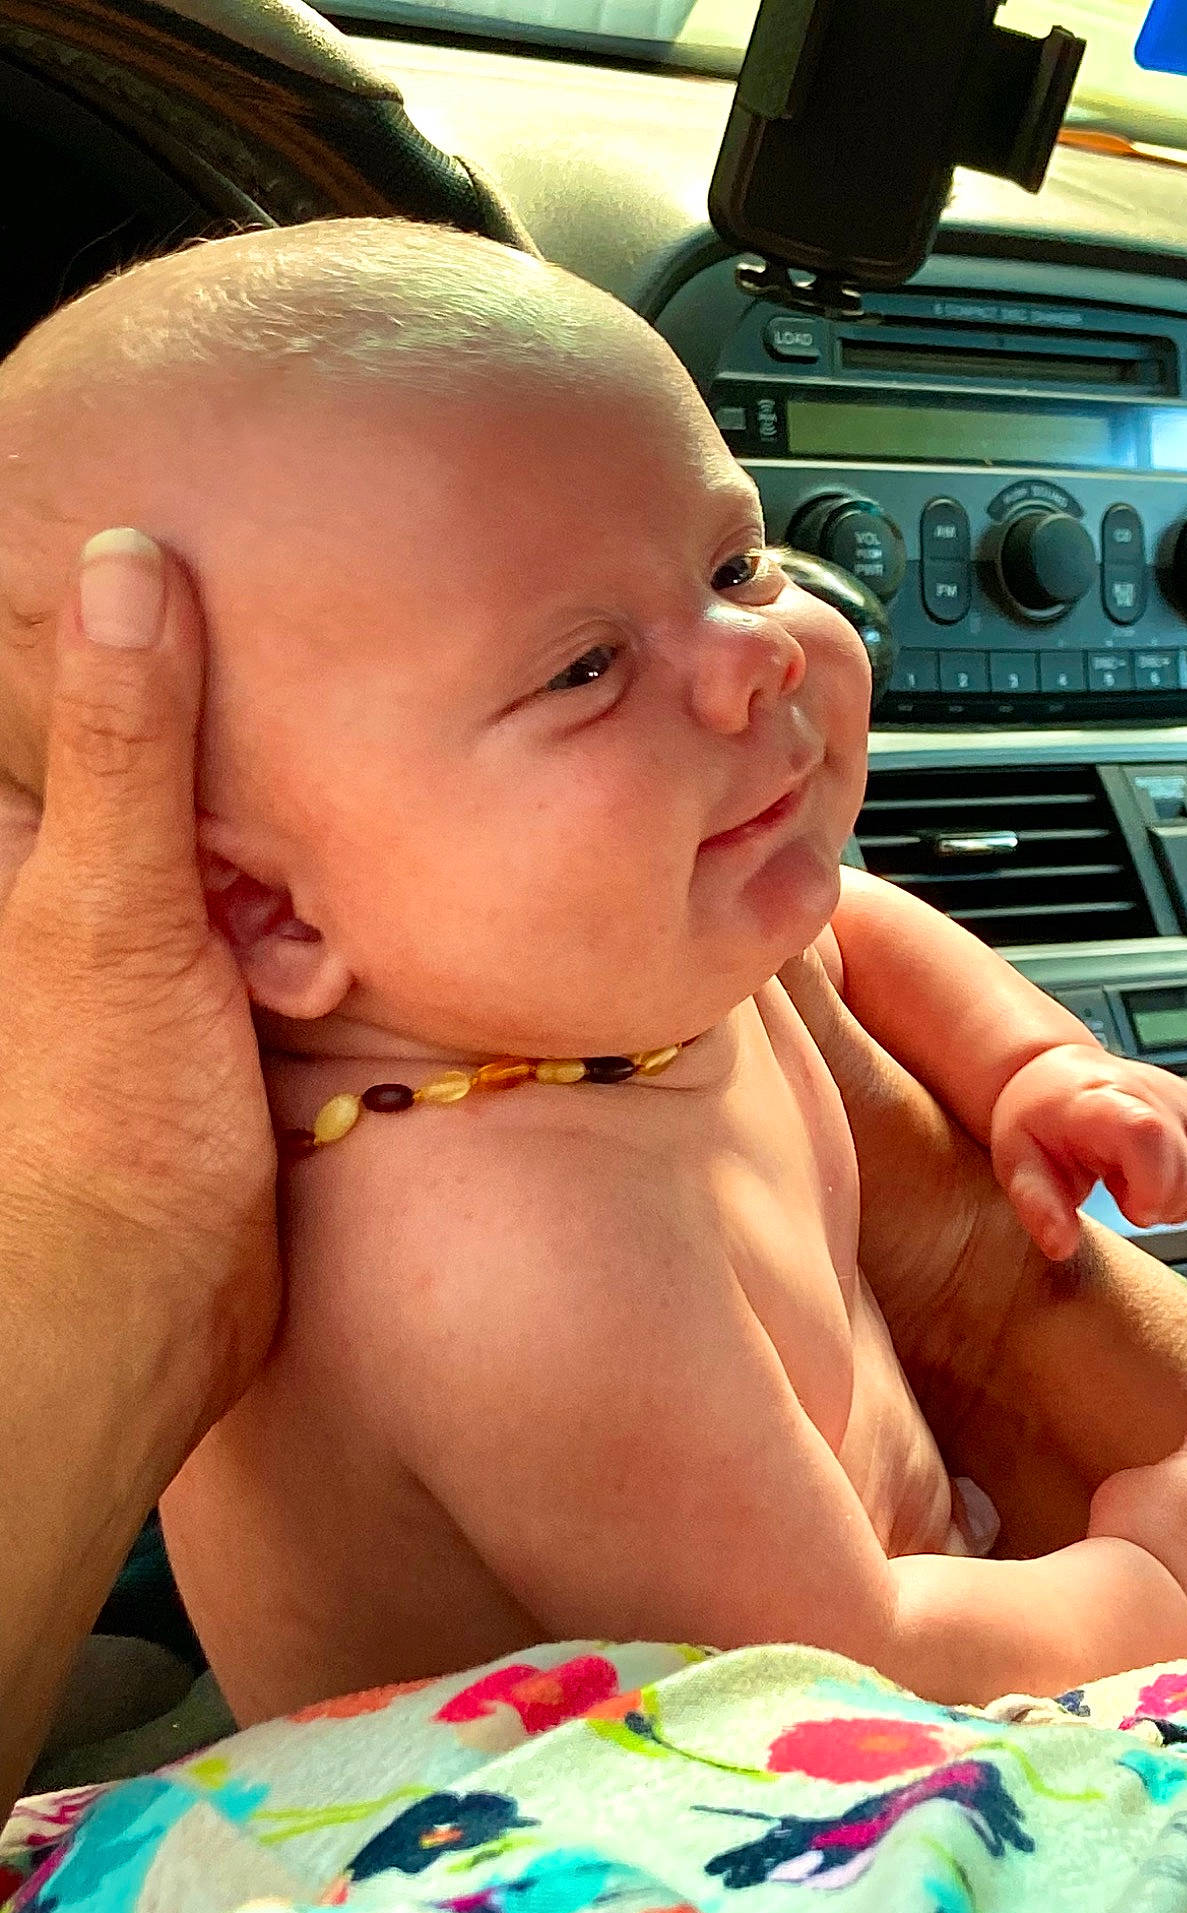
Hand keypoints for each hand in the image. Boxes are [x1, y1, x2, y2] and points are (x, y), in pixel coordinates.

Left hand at [0, 530, 277, 1454]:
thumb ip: (129, 745)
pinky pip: (250, 890)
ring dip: (264, 796)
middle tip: (285, 626)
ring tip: (325, 763)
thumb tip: (128, 557)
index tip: (168, 521)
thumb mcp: (114, 910)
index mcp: (5, 841)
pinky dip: (290, 879)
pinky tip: (329, 884)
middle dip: (206, 696)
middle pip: (130, 732)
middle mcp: (53, 874)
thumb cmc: (106, 1113)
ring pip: (206, 810)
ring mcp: (127, 930)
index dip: (76, 594)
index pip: (32, 679)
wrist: (159, 1293)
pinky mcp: (194, 983)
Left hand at [990, 1043, 1186, 1260]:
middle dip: (1161, 1207)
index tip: (1128, 1207)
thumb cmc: (1036, 1116)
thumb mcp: (1017, 1162)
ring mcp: (1185, 1103)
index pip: (1152, 1139)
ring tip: (1146, 1190)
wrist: (1053, 1076)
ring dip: (1186, 1202)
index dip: (1151, 1188)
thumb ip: (1038, 1206)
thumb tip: (1061, 1245)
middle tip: (1124, 1200)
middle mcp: (1156, 1098)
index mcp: (1108, 1104)